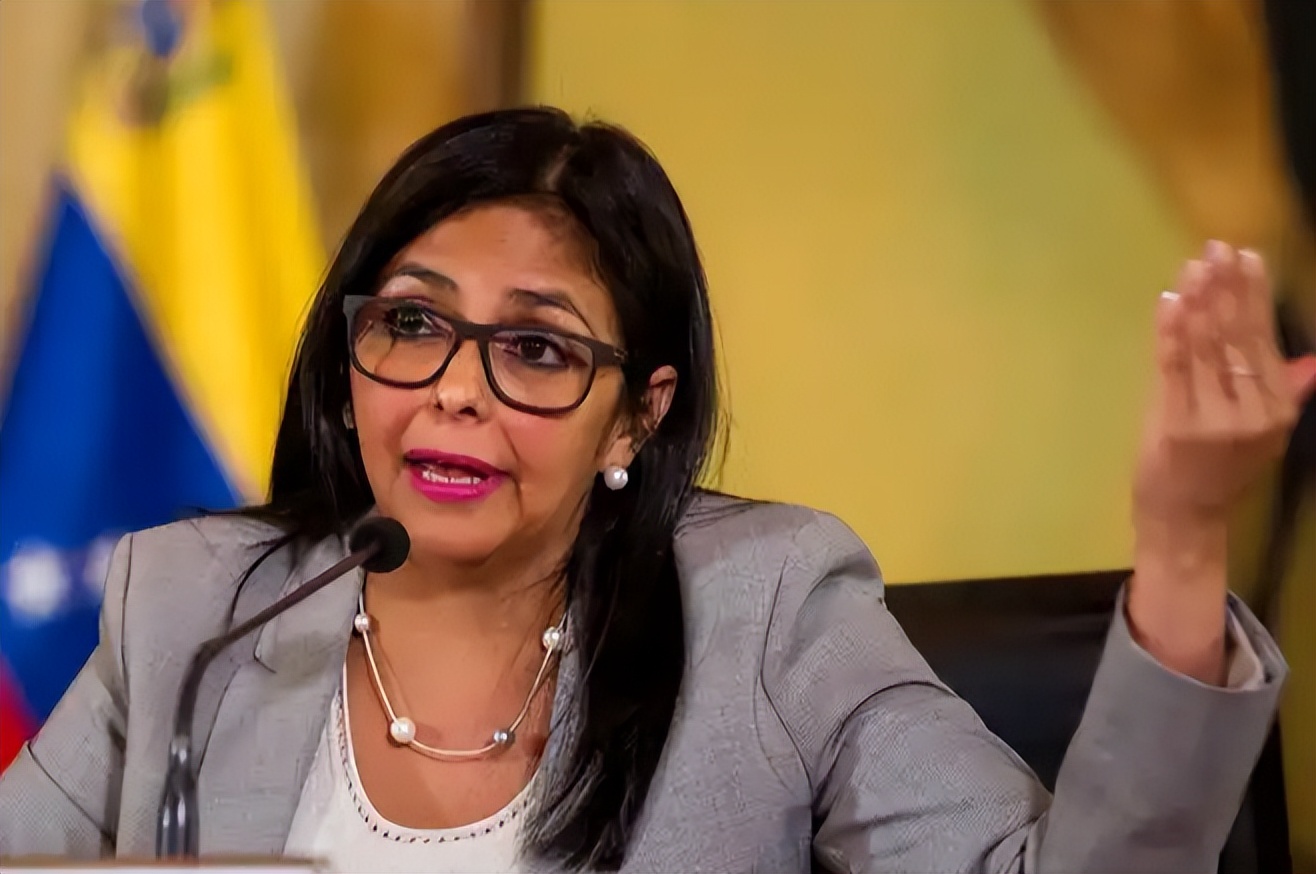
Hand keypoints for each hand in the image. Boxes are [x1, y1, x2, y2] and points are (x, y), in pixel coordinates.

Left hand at [1127, 241, 1315, 682]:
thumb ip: (1286, 392)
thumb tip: (1313, 361)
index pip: (1267, 339)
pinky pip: (1172, 367)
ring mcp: (1213, 419)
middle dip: (1227, 288)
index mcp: (1277, 409)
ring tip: (1193, 265)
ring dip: (1199, 300)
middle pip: (1238, 336)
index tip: (1247, 257)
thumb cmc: (1217, 469)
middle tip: (1217, 247)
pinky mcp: (1174, 424)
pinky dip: (1170, 331)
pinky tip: (1170, 300)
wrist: (1184, 517)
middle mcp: (1253, 412)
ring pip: (1206, 347)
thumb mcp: (1263, 431)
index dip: (1255, 295)